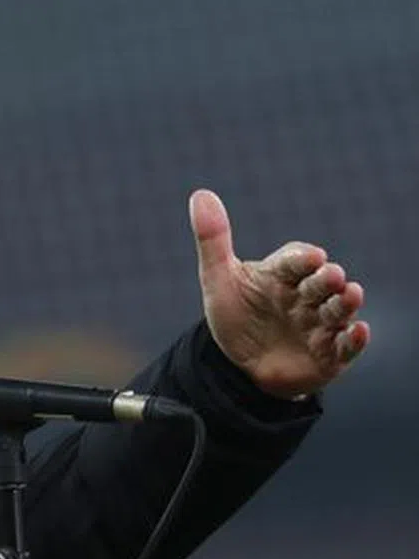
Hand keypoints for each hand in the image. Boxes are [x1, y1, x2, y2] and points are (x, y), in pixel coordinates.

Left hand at [189, 189, 369, 398]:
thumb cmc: (236, 315)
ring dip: (345, 303)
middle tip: (331, 275)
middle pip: (320, 284)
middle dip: (326, 279)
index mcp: (282, 275)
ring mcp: (320, 325)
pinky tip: (358, 331)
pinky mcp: (328, 355)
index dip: (302, 259)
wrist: (240, 364)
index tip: (310, 257)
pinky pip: (345, 347)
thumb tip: (200, 194)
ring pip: (337, 311)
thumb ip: (213, 240)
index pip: (295, 261)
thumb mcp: (219, 280)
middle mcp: (306, 296)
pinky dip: (354, 340)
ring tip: (350, 294)